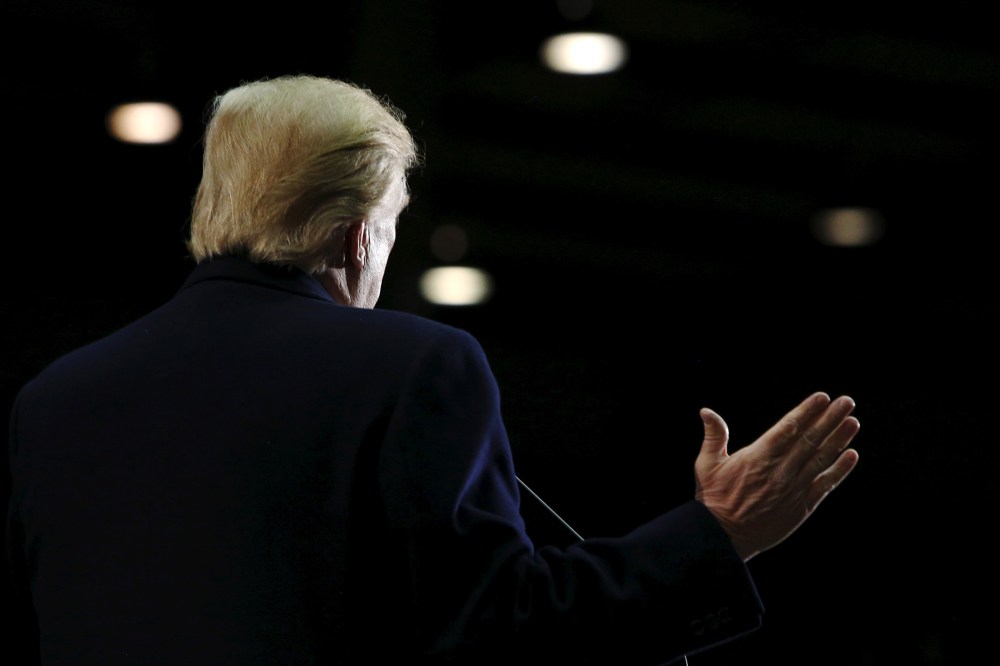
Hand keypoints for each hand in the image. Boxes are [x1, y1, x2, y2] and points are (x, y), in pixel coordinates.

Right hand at [694, 392, 859, 560]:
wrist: (722, 537)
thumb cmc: (713, 498)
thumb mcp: (706, 464)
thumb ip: (713, 435)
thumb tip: (706, 411)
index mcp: (757, 456)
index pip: (788, 428)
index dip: (806, 411)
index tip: (822, 397)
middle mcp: (780, 470)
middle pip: (810, 439)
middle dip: (829, 418)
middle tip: (847, 401)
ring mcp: (793, 489)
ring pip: (821, 459)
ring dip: (839, 439)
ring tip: (853, 422)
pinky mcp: (801, 507)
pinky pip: (824, 485)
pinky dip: (839, 470)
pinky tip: (852, 455)